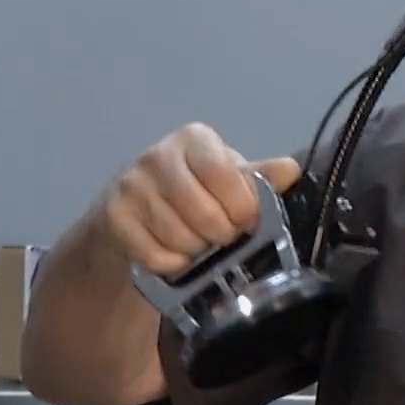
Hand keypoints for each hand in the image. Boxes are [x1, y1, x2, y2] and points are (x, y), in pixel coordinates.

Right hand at [101, 122, 302, 276]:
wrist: (134, 212)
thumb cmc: (193, 191)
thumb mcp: (228, 180)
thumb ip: (259, 177)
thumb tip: (291, 170)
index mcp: (194, 140)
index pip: (225, 175)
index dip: (242, 207)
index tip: (246, 220)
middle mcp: (158, 156)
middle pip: (205, 214)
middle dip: (221, 234)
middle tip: (221, 234)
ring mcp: (131, 187)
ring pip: (181, 239)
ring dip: (197, 251)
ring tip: (197, 241)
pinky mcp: (113, 219)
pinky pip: (156, 256)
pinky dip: (172, 264)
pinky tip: (174, 253)